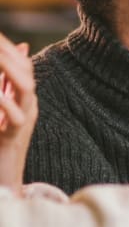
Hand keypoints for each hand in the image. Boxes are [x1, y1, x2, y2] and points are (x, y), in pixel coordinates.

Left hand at [0, 35, 36, 195]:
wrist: (4, 179)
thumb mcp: (1, 111)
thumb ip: (2, 88)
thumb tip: (15, 57)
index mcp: (23, 99)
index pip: (22, 65)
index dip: (8, 47)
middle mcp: (28, 106)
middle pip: (25, 72)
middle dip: (7, 53)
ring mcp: (24, 120)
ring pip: (25, 88)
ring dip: (9, 71)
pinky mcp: (13, 136)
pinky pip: (14, 116)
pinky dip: (4, 102)